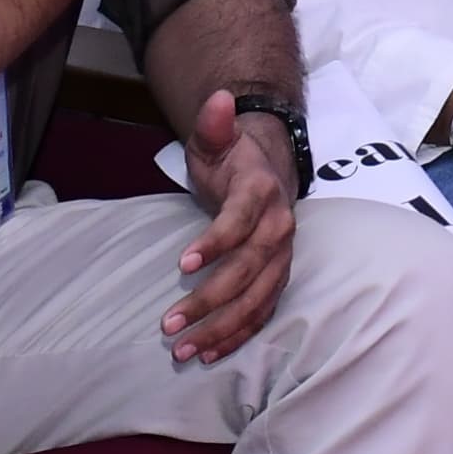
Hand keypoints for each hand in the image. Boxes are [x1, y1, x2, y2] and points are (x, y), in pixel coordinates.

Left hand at [164, 89, 296, 363]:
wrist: (270, 170)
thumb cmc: (234, 158)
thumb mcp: (217, 138)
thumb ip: (215, 124)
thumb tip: (219, 99)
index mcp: (262, 192)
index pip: (240, 221)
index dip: (215, 243)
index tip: (181, 265)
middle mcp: (279, 228)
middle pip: (248, 270)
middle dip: (209, 300)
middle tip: (170, 325)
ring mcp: (282, 257)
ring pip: (257, 299)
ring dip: (222, 328)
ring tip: (185, 350)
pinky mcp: (278, 277)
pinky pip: (263, 311)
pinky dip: (239, 334)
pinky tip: (210, 353)